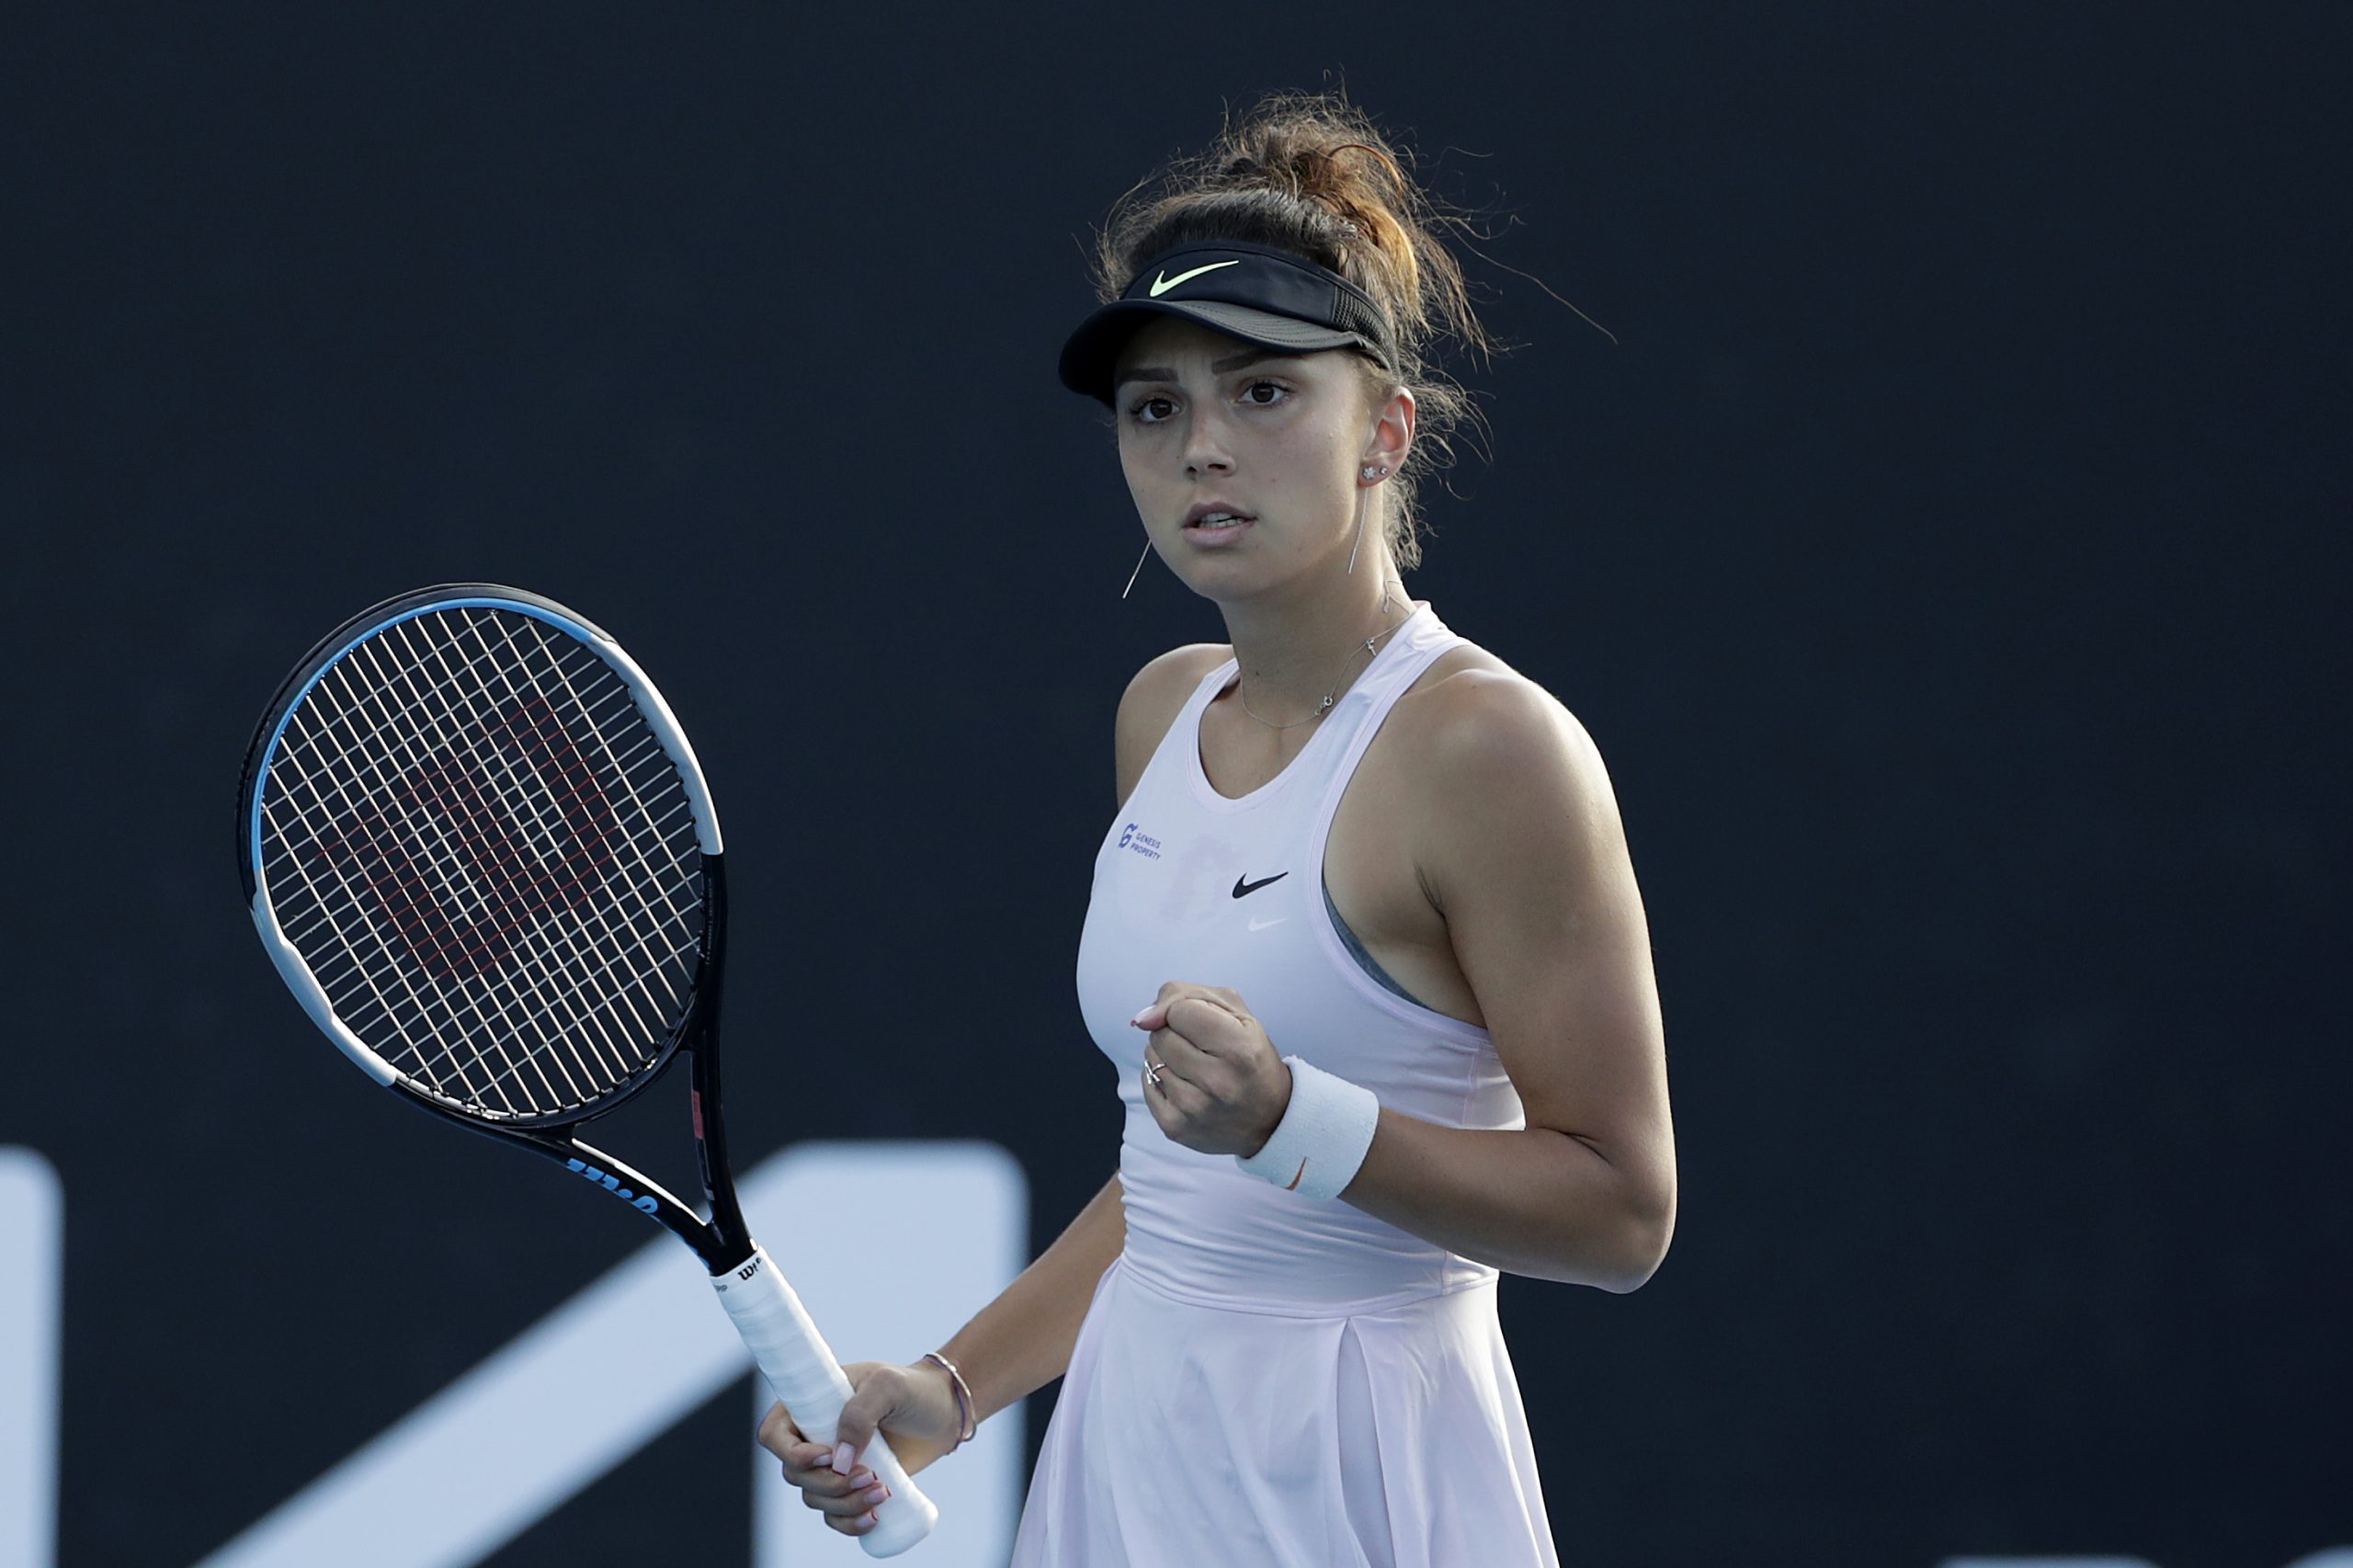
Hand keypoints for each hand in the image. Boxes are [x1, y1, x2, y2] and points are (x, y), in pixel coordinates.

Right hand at [755, 1359, 962, 1539]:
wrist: (945, 1412)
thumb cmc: (914, 1389)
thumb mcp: (889, 1385)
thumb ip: (861, 1412)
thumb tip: (839, 1460)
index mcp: (811, 1404)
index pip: (774, 1434)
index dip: (792, 1453)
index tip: (827, 1457)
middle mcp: (814, 1437)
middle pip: (795, 1475)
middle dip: (830, 1484)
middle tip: (870, 1475)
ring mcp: (832, 1465)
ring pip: (815, 1499)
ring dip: (845, 1504)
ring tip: (883, 1491)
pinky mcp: (852, 1487)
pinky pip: (834, 1516)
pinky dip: (849, 1523)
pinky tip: (874, 1517)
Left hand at [1130, 981, 1292, 1156]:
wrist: (1271, 1119)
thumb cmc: (1251, 1057)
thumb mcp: (1237, 1014)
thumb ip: (1187, 996)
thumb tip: (1142, 1018)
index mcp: (1239, 1048)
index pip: (1179, 1010)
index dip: (1188, 1011)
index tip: (1206, 1025)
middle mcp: (1216, 1081)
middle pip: (1161, 1034)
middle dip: (1175, 1032)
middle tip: (1202, 1048)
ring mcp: (1193, 1108)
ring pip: (1151, 1057)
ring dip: (1167, 1055)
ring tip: (1196, 1067)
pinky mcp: (1174, 1127)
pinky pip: (1146, 1083)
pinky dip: (1160, 1078)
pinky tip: (1186, 1085)